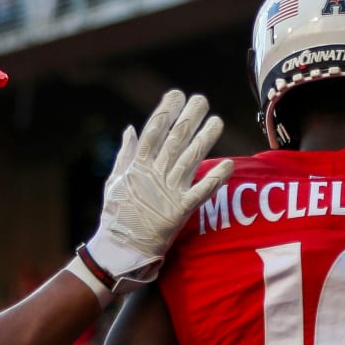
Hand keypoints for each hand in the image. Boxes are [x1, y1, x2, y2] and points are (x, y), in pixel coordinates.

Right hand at [83, 89, 233, 291]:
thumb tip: (130, 128)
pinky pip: (201, 192)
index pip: (154, 131)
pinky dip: (215, 179)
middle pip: (174, 140)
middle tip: (202, 100)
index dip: (165, 112)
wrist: (118, 250)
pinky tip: (229, 165)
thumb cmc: (117, 216)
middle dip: (189, 118)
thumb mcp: (115, 181)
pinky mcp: (179, 212)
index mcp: (137, 165)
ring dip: (205, 139)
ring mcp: (167, 192)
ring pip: (189, 160)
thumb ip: (126, 154)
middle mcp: (153, 174)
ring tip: (218, 121)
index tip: (176, 94)